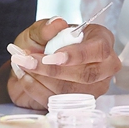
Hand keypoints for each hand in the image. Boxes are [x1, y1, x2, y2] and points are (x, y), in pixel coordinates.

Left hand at [6, 18, 121, 109]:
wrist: (30, 66)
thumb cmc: (42, 45)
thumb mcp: (39, 32)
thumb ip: (46, 28)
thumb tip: (56, 23)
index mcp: (101, 40)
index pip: (99, 49)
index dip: (78, 54)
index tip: (53, 56)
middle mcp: (103, 66)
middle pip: (88, 74)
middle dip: (55, 70)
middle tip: (30, 61)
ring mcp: (94, 88)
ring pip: (73, 91)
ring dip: (44, 79)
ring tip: (24, 66)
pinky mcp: (80, 104)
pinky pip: (60, 102)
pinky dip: (38, 90)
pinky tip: (26, 78)